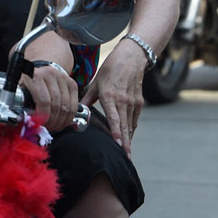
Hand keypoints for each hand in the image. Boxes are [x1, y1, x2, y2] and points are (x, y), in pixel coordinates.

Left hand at [19, 63, 79, 134]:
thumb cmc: (29, 80)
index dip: (44, 116)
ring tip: (55, 126)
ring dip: (62, 120)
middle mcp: (51, 75)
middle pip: (56, 104)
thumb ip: (20, 101)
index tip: (40, 124)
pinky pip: (74, 103)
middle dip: (53, 121)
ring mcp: (63, 78)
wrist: (41, 68)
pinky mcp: (72, 82)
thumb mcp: (20, 87)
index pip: (44, 101)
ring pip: (67, 105)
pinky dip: (70, 116)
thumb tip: (24, 120)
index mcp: (36, 76)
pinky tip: (64, 121)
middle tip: (48, 128)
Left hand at [79, 38, 147, 153]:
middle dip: (125, 144)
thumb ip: (88, 98)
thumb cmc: (112, 68)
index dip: (116, 132)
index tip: (117, 145)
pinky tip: (128, 139)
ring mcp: (133, 103)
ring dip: (128, 140)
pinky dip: (131, 130)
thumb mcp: (96, 82)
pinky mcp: (139, 103)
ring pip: (130, 126)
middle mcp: (124, 102)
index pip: (114, 118)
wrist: (132, 58)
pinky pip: (134, 120)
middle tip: (126, 158)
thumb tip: (78, 110)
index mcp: (111, 96)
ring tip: (127, 153)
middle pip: (125, 127)